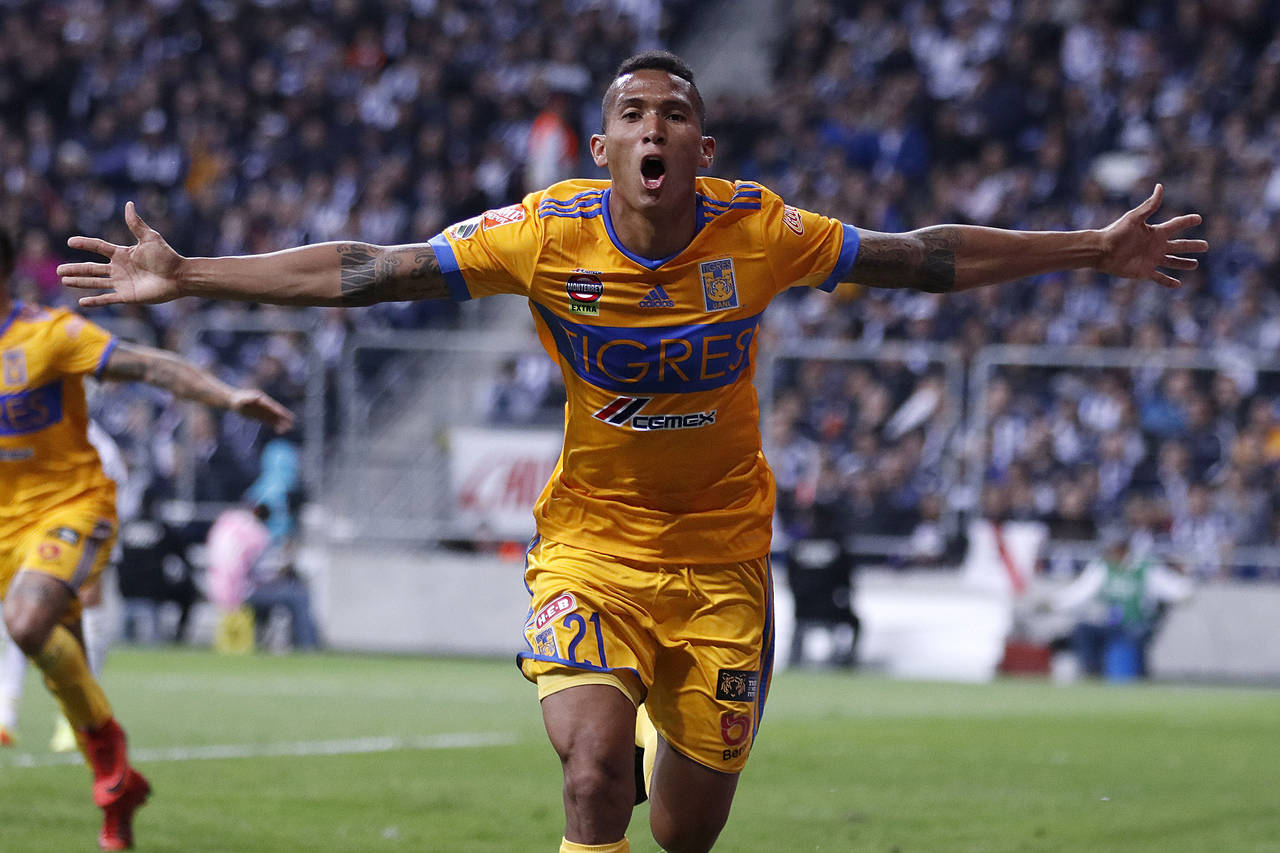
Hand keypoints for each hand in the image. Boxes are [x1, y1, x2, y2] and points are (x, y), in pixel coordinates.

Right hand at [58, 202, 184, 305]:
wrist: (179, 276)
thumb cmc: (166, 257)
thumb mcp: (150, 238)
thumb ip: (136, 224)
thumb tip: (129, 204)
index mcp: (122, 253)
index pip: (98, 247)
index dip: (85, 244)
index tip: (70, 241)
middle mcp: (119, 268)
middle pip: (91, 268)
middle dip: (75, 269)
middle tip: (59, 270)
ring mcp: (122, 283)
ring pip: (95, 282)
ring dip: (79, 282)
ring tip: (64, 281)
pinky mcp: (127, 296)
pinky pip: (107, 299)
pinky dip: (95, 301)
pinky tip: (81, 301)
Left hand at [230, 388, 295, 433]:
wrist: (234, 401)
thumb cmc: (238, 399)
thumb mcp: (243, 398)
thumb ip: (250, 398)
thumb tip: (258, 397)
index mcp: (264, 401)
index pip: (274, 407)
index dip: (281, 412)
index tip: (288, 415)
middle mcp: (266, 406)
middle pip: (277, 413)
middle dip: (284, 419)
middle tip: (291, 425)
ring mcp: (264, 411)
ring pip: (275, 419)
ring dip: (281, 424)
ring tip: (287, 430)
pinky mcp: (261, 417)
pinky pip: (270, 422)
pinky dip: (275, 426)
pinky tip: (279, 431)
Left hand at [1097, 184, 1208, 287]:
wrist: (1101, 251)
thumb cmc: (1116, 232)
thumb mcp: (1134, 218)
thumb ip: (1149, 205)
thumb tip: (1160, 187)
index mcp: (1155, 232)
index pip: (1176, 225)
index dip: (1187, 221)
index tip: (1199, 219)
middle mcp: (1156, 246)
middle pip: (1179, 246)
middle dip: (1192, 246)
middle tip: (1205, 246)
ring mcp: (1151, 259)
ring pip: (1172, 262)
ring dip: (1184, 263)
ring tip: (1195, 264)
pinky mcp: (1145, 272)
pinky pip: (1160, 278)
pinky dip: (1168, 282)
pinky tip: (1178, 284)